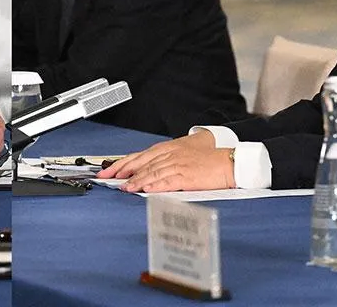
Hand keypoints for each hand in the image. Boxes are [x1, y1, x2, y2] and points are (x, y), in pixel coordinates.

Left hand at [97, 130, 215, 179]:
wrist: (228, 162)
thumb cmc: (209, 157)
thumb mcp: (184, 151)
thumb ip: (167, 158)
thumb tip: (151, 168)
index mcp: (167, 148)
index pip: (139, 156)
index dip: (123, 163)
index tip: (109, 170)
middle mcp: (170, 154)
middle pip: (141, 163)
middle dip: (123, 171)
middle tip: (108, 179)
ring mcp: (178, 165)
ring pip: (151, 172)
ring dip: (136, 180)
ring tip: (124, 187)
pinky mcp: (187, 176)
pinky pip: (167, 180)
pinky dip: (154, 185)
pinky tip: (144, 189)